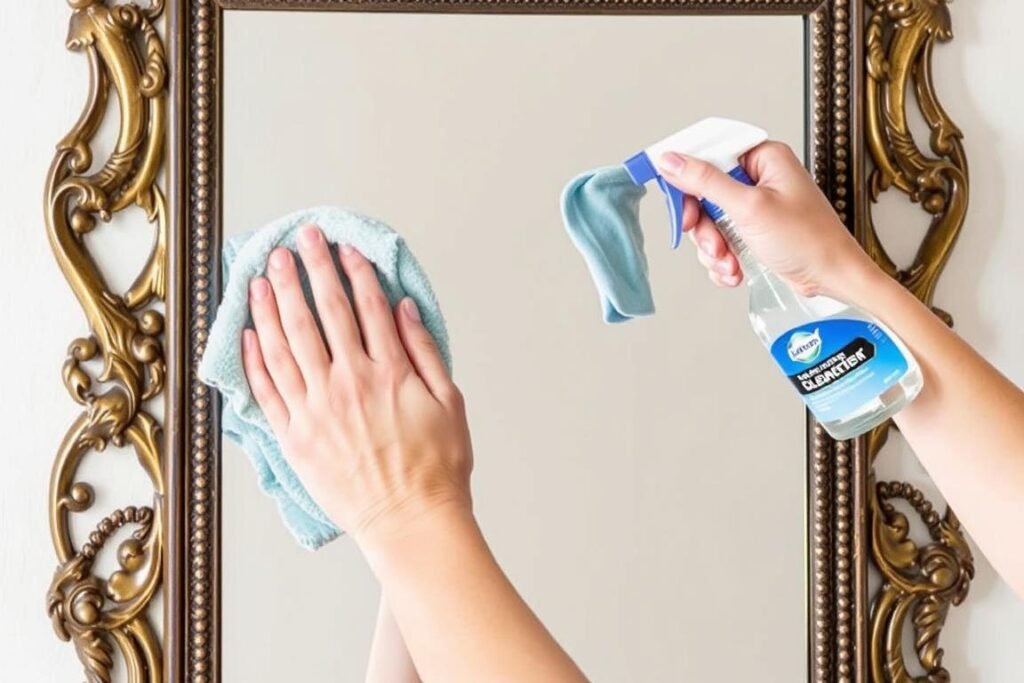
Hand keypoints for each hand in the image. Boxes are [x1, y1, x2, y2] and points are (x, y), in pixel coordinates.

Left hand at [241, 224, 472, 548]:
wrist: (410, 522)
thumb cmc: (437, 469)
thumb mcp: (450, 402)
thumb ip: (424, 351)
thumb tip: (403, 309)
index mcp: (387, 372)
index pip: (364, 307)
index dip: (352, 271)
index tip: (341, 247)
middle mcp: (347, 383)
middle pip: (320, 312)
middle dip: (307, 270)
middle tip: (296, 241)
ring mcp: (315, 409)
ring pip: (286, 343)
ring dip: (272, 303)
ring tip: (263, 274)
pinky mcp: (294, 436)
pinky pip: (267, 388)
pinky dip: (254, 357)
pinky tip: (247, 331)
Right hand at [659, 141, 877, 298]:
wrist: (833, 278)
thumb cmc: (809, 240)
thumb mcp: (750, 208)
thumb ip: (706, 181)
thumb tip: (672, 160)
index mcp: (763, 158)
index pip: (709, 153)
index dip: (685, 174)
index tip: (668, 192)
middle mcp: (759, 178)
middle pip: (704, 192)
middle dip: (705, 226)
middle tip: (712, 242)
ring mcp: (755, 206)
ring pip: (710, 221)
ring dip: (714, 248)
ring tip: (730, 262)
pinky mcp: (753, 231)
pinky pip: (721, 240)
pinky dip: (722, 259)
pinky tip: (735, 270)